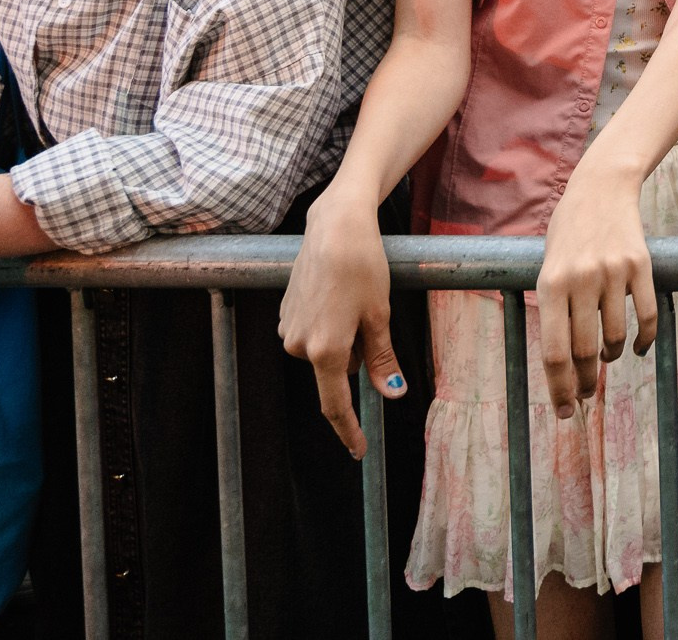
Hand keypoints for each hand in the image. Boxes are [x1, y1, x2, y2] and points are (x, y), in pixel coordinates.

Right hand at [279, 190, 405, 455]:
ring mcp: (288, 328)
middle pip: (336, 370)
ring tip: (353, 297)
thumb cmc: (363, 267)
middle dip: (357, 354)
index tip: (358, 449)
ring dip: (343, 337)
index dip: (348, 429)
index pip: (335, 404)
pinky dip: (329, 323)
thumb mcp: (380, 316)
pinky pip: (313, 331)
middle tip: (371, 315)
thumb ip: (382, 360)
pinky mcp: (284, 312)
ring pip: (325, 350)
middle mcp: (299, 345)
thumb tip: (393, 394)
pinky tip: (337, 292)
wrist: (335, 227)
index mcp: (325, 352)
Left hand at [534, 163, 652, 411]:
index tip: (565, 410)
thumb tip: (564, 363)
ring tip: (607, 358)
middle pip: (586, 351)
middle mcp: (581, 280)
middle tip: (585, 394)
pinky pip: (645, 316)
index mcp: (550, 284)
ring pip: (615, 337)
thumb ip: (554, 309)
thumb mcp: (548, 266)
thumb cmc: (568, 233)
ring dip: (610, 357)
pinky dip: (642, 340)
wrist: (601, 188)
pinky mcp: (640, 265)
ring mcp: (612, 272)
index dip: (560, 388)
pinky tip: (636, 349)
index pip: (554, 351)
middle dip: (585, 381)